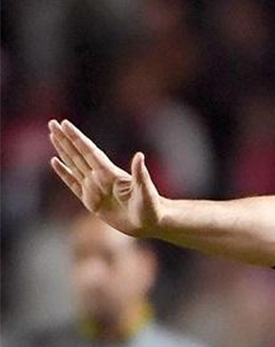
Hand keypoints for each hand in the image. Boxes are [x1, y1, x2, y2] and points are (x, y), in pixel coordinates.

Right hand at [48, 119, 162, 236]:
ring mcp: (94, 188)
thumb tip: (139, 155)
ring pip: (73, 165)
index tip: (65, 124)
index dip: (77, 138)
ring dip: (63, 151)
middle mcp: (100, 178)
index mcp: (110, 173)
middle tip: (52, 123)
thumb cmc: (151, 207)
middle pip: (78, 154)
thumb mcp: (145, 190)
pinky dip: (64, 173)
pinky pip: (73, 184)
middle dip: (65, 139)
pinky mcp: (90, 201)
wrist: (150, 223)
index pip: (89, 151)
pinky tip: (55, 162)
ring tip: (53, 136)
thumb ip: (140, 174)